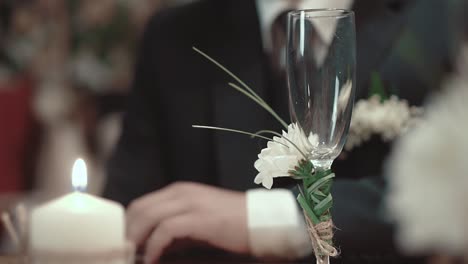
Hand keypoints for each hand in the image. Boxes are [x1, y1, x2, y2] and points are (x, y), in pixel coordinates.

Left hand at [126, 182, 248, 262]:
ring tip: (133, 258)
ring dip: (135, 241)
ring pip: (148, 217)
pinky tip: (153, 260)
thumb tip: (151, 245)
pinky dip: (154, 247)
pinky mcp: (200, 218)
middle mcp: (182, 193)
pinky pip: (166, 231)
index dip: (128, 226)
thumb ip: (176, 229)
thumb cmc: (232, 225)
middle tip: (123, 254)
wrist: (263, 222)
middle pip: (139, 210)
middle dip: (126, 234)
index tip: (123, 246)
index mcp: (180, 192)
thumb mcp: (199, 222)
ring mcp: (191, 203)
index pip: (141, 205)